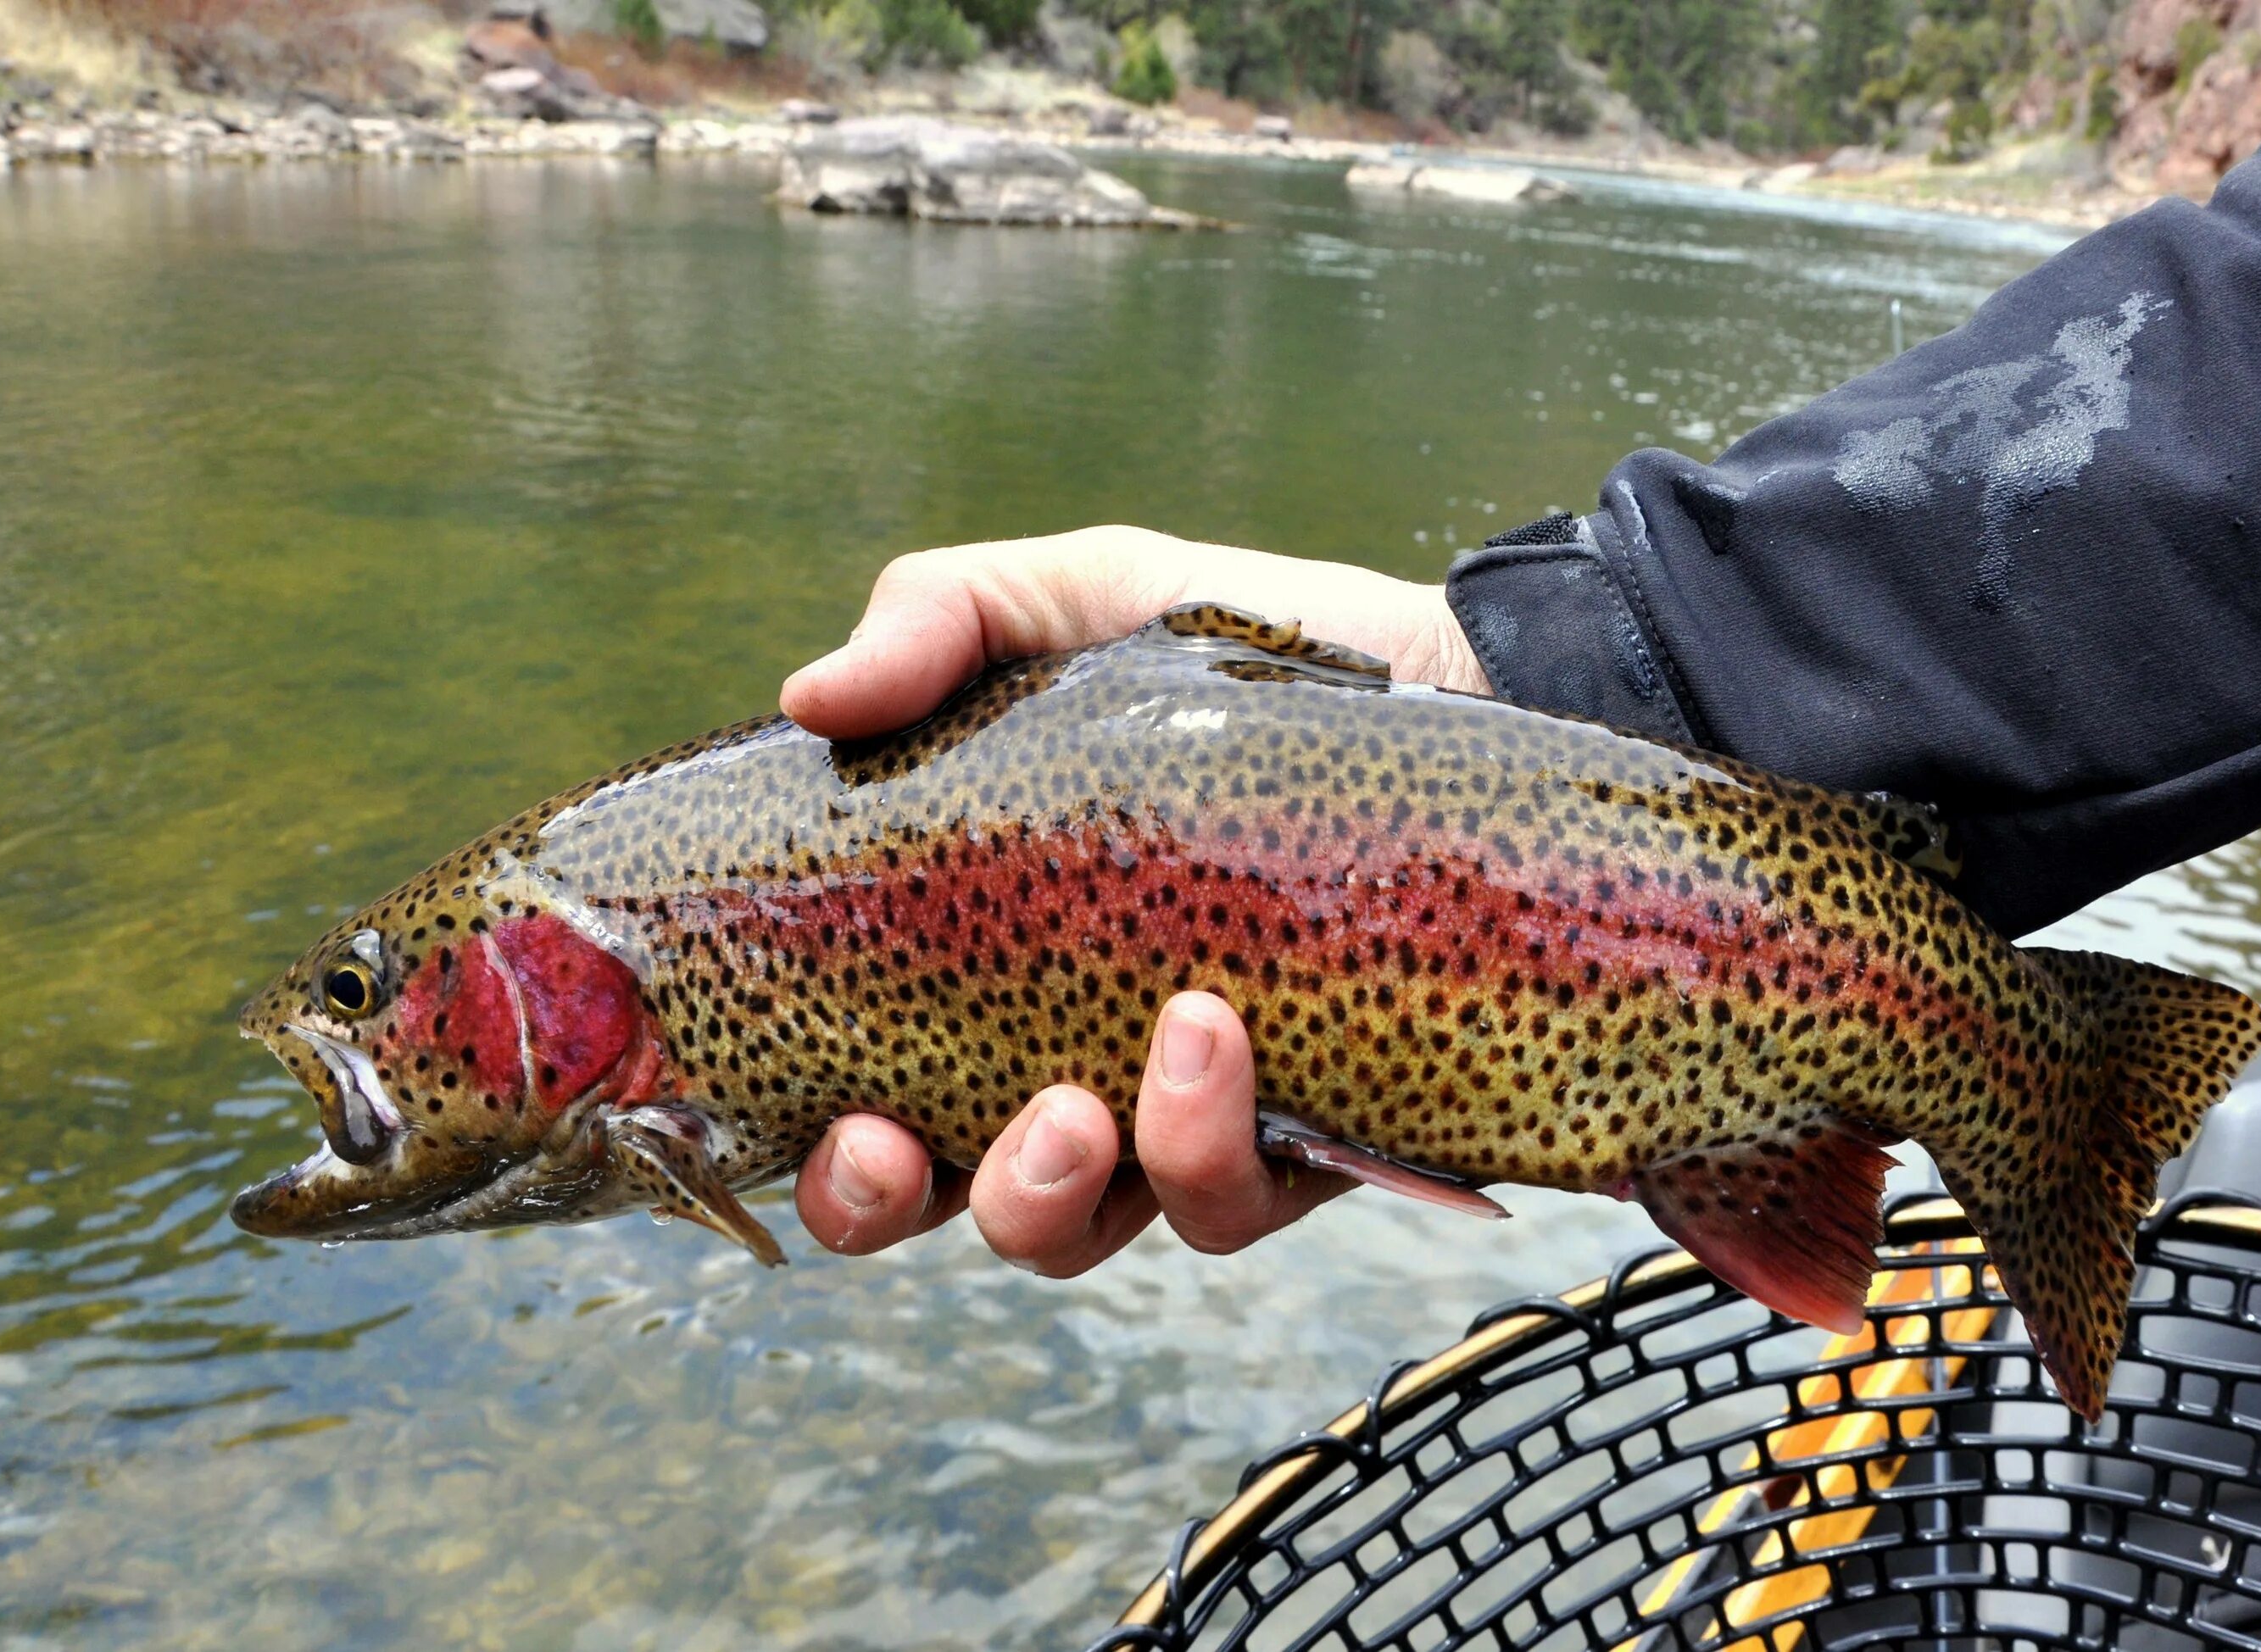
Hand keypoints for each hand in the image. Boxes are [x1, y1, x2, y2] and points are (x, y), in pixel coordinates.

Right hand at [782, 525, 1489, 1273]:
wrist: (1452, 668)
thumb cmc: (1243, 647)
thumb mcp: (1077, 599)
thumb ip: (940, 621)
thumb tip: (809, 699)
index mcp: (982, 967)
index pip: (866, 1102)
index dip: (820, 1157)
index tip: (821, 1114)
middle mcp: (1071, 1059)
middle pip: (942, 1200)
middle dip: (896, 1206)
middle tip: (905, 1142)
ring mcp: (1191, 1109)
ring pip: (1086, 1234)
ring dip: (1052, 1192)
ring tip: (1082, 1096)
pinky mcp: (1314, 1132)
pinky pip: (1236, 1206)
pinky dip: (1205, 1152)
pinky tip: (1215, 1039)